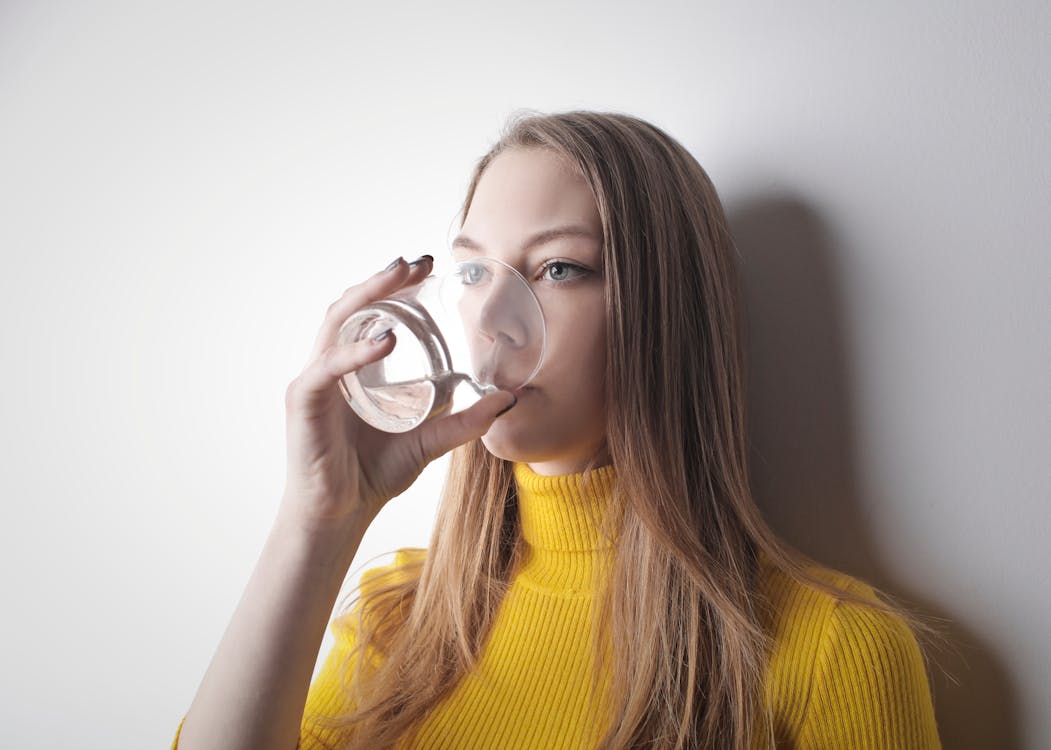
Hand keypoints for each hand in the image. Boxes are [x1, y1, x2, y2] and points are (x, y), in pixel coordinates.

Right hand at [279, 256, 516, 534]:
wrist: (341, 515)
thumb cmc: (372, 475)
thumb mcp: (430, 442)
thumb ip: (464, 420)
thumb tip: (507, 400)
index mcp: (354, 368)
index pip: (371, 314)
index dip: (396, 287)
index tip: (427, 267)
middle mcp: (330, 366)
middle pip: (352, 307)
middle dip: (384, 281)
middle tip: (417, 263)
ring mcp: (315, 381)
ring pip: (336, 323)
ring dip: (367, 296)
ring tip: (399, 278)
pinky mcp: (304, 401)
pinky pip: (329, 367)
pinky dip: (356, 350)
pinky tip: (386, 342)